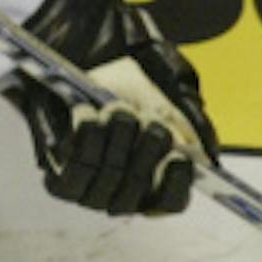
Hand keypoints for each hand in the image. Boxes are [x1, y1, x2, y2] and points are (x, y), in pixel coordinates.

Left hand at [5, 0, 215, 215]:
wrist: (76, 58)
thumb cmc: (123, 82)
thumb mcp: (162, 96)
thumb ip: (185, 124)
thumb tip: (202, 153)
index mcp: (153, 180)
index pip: (170, 202)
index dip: (175, 185)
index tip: (178, 158)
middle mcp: (122, 193)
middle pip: (138, 190)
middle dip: (143, 149)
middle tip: (139, 116)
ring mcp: (90, 190)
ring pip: (107, 180)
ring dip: (114, 139)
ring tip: (112, 107)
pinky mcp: (59, 180)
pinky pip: (74, 172)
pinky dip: (84, 140)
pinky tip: (86, 114)